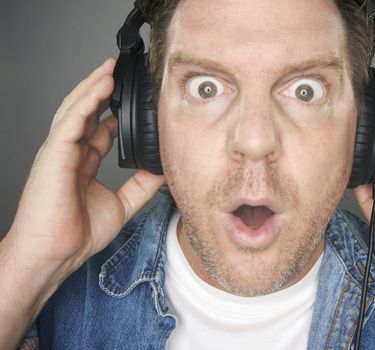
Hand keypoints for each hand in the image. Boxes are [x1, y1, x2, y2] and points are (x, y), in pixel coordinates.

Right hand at [4, 58, 164, 275]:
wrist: (55, 254)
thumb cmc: (77, 234)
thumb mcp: (121, 205)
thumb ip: (141, 186)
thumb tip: (162, 170)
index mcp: (83, 164)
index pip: (100, 129)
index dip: (115, 112)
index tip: (136, 102)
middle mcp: (70, 153)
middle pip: (87, 113)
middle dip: (102, 91)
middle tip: (121, 74)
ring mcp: (60, 151)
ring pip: (76, 109)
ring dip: (94, 86)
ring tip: (111, 69)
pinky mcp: (54, 153)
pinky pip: (71, 120)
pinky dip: (87, 100)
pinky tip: (102, 86)